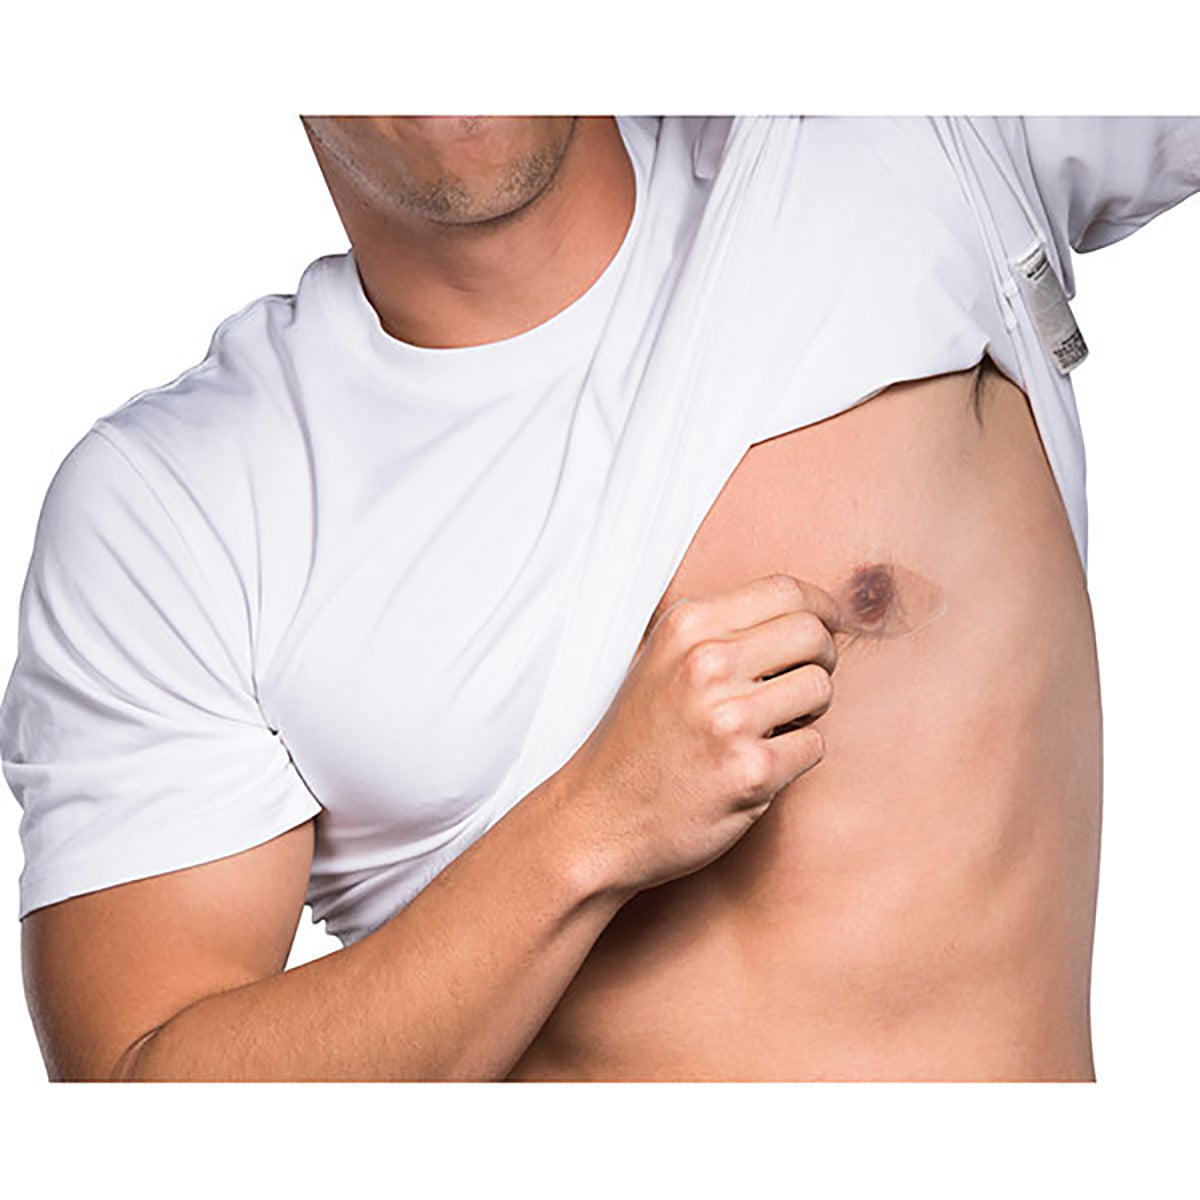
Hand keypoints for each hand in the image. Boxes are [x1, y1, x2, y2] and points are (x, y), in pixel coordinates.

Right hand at [563, 573, 841, 894]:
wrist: (600, 816)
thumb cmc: (639, 740)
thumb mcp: (663, 659)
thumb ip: (721, 629)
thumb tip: (806, 610)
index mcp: (687, 627)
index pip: (786, 590)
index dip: (821, 608)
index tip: (827, 627)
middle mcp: (706, 664)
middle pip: (813, 635)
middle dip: (823, 658)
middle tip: (803, 682)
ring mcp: (729, 719)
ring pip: (821, 689)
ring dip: (809, 711)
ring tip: (770, 727)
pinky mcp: (750, 771)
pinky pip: (814, 745)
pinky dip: (796, 757)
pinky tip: (757, 763)